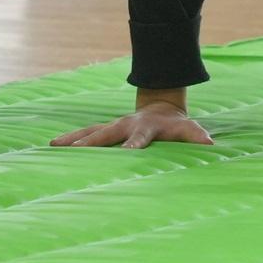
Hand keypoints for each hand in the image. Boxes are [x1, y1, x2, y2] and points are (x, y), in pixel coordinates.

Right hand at [52, 100, 212, 149]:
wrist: (160, 108)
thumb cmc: (175, 125)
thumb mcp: (188, 130)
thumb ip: (197, 137)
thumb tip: (210, 144)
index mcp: (145, 128)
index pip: (139, 138)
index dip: (134, 145)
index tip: (127, 154)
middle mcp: (125, 124)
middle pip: (106, 133)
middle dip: (91, 142)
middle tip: (75, 151)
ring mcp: (113, 126)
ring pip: (90, 131)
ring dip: (73, 139)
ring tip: (52, 146)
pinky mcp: (105, 129)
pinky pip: (85, 134)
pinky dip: (70, 139)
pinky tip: (52, 146)